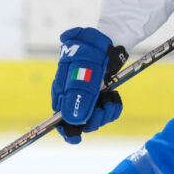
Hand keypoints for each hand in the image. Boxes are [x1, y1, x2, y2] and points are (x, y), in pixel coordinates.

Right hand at [51, 27, 127, 143]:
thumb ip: (79, 94)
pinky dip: (113, 107)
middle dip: (93, 120)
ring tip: (111, 99)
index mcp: (61, 90)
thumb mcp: (84, 70)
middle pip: (79, 122)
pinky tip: (114, 96)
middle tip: (102, 109)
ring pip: (95, 118)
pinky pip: (107, 111)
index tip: (77, 136)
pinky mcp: (101, 94)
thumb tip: (74, 120)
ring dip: (105, 113)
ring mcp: (87, 95)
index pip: (58, 118)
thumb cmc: (91, 49)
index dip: (67, 130)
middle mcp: (73, 95)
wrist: (108, 37)